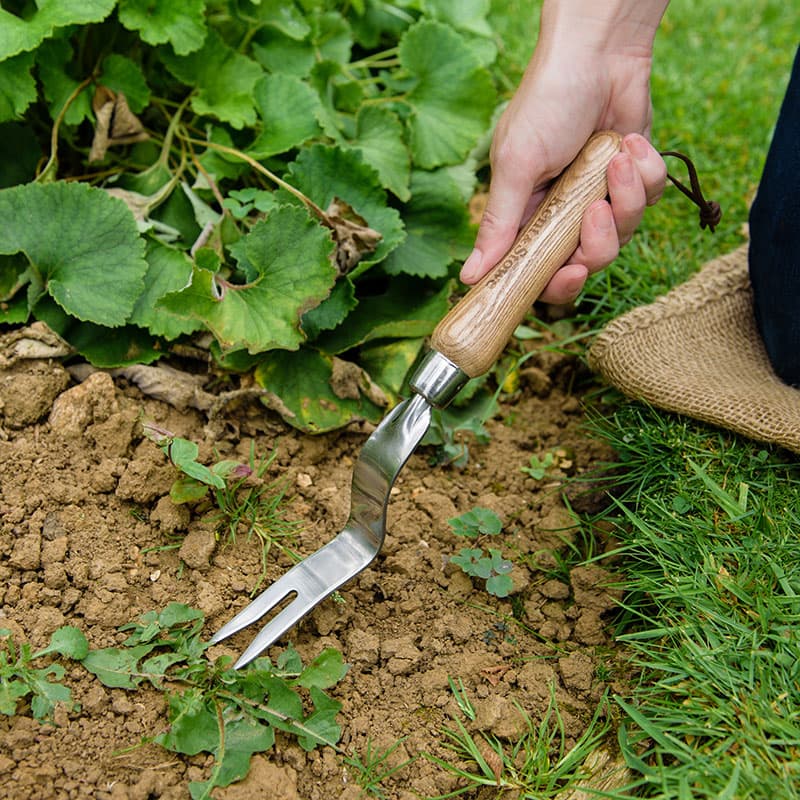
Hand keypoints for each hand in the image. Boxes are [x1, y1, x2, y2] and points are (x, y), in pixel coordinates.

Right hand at [461, 0, 668, 303]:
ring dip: (626, 198)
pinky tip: (630, 143)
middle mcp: (562, 214)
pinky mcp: (633, 180)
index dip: (554, 284)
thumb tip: (469, 277)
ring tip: (616, 160)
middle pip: (586, 262)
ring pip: (623, 233)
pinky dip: (645, 172)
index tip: (568, 273)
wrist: (600, 52)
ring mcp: (600, 198)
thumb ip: (499, 226)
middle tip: (596, 215)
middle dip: (597, 245)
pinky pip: (650, 199)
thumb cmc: (546, 103)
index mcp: (527, 216)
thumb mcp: (515, 167)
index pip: (538, 271)